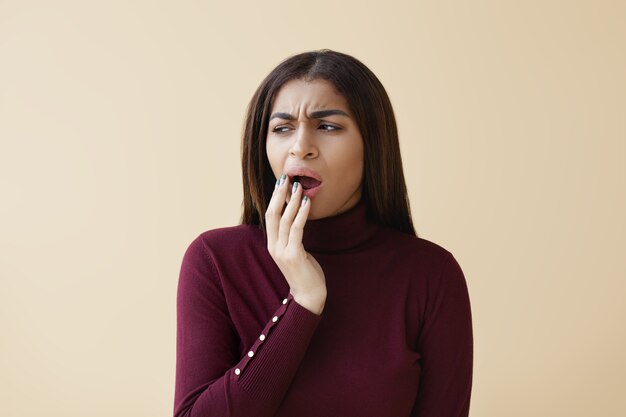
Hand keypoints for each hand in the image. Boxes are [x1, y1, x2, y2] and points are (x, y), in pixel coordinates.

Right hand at [265, 174, 326, 314]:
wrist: (309, 296)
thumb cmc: (305, 272)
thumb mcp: (296, 250)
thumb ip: (292, 236)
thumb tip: (297, 216)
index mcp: (272, 244)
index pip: (270, 215)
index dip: (274, 197)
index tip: (282, 181)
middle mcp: (274, 246)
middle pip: (273, 214)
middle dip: (279, 194)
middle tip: (286, 177)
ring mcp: (283, 251)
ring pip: (284, 219)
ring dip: (292, 200)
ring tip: (299, 186)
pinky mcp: (294, 255)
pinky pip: (297, 229)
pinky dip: (302, 213)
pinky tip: (307, 202)